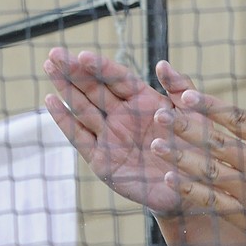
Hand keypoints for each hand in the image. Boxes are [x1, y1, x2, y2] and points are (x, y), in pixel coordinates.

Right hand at [43, 49, 197, 215]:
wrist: (191, 191)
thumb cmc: (196, 152)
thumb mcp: (195, 118)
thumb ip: (180, 88)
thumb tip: (162, 63)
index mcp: (143, 101)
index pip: (118, 78)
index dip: (101, 67)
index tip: (84, 55)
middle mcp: (123, 115)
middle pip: (94, 88)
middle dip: (74, 71)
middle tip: (55, 54)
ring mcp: (110, 136)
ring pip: (83, 107)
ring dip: (65, 88)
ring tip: (48, 67)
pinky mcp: (101, 159)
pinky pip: (79, 137)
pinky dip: (64, 121)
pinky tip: (50, 101)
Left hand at [151, 89, 245, 245]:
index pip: (237, 119)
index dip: (210, 106)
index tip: (185, 95)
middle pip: (216, 142)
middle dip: (185, 127)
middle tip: (159, 114)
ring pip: (208, 171)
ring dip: (180, 157)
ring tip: (156, 145)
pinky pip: (212, 201)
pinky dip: (190, 190)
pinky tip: (170, 179)